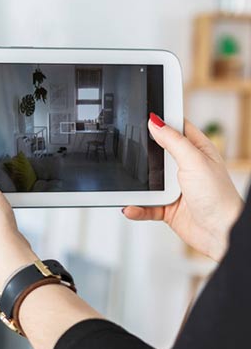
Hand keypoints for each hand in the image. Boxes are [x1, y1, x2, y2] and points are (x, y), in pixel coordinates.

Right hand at [123, 115, 243, 261]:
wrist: (220, 232)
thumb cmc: (219, 197)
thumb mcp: (194, 161)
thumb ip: (173, 141)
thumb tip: (155, 122)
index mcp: (197, 151)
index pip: (176, 129)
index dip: (160, 122)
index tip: (141, 116)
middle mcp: (185, 168)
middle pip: (155, 154)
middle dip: (140, 156)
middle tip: (127, 153)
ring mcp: (175, 188)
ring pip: (146, 182)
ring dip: (136, 187)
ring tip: (127, 187)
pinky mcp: (166, 207)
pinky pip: (145, 205)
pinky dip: (136, 208)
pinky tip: (131, 207)